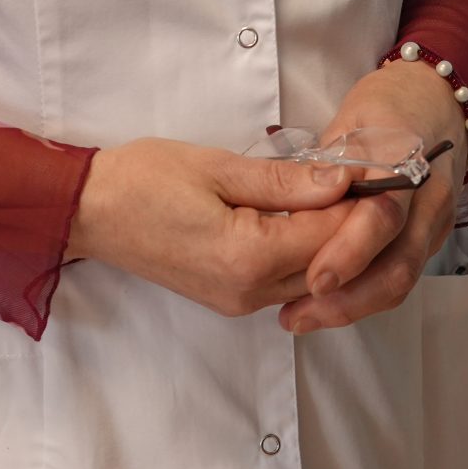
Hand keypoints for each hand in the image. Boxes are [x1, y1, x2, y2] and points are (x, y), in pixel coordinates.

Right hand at [66, 137, 358, 317]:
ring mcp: (238, 301)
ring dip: (330, 238)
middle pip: (329, 265)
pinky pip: (285, 280)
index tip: (377, 168)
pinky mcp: (229, 298)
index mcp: (247, 258)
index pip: (330, 236)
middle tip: (366, 178)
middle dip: (353, 223)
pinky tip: (304, 216)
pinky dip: (303, 251)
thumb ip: (284, 181)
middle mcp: (248, 292)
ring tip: (339, 192)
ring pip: (311, 277)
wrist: (89, 211)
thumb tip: (343, 182)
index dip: (360, 202)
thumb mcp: (216, 166)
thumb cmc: (143, 180)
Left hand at [277, 62, 467, 334]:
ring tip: (300, 317)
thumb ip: (326, 166)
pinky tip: (326, 305)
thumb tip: (291, 208)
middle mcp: (429, 199)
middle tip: (295, 315)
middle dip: (348, 298)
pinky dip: (364, 295)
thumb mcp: (349, 121)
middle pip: (399, 264)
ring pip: (402, 278)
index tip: (312, 279)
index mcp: (407, 160)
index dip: (350, 251)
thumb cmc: (384, 108)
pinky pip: (401, 275)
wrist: (435, 102)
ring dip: (353, 306)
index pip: (385, 216)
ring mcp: (435, 222)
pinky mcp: (431, 239)